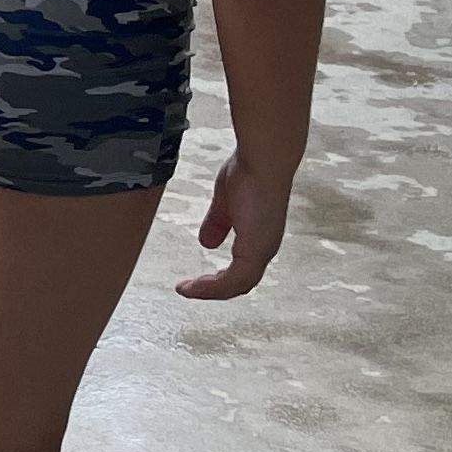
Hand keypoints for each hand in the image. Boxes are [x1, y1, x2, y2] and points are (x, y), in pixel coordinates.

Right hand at [176, 149, 294, 298]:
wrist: (263, 160)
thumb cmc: (250, 171)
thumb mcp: (226, 202)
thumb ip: (217, 223)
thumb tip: (206, 243)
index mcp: (259, 237)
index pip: (241, 269)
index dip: (219, 278)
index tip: (195, 279)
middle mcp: (264, 247)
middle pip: (240, 283)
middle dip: (213, 288)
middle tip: (188, 289)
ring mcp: (262, 250)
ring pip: (238, 286)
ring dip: (210, 291)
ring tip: (186, 290)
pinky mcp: (255, 250)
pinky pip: (234, 281)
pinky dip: (213, 288)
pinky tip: (194, 286)